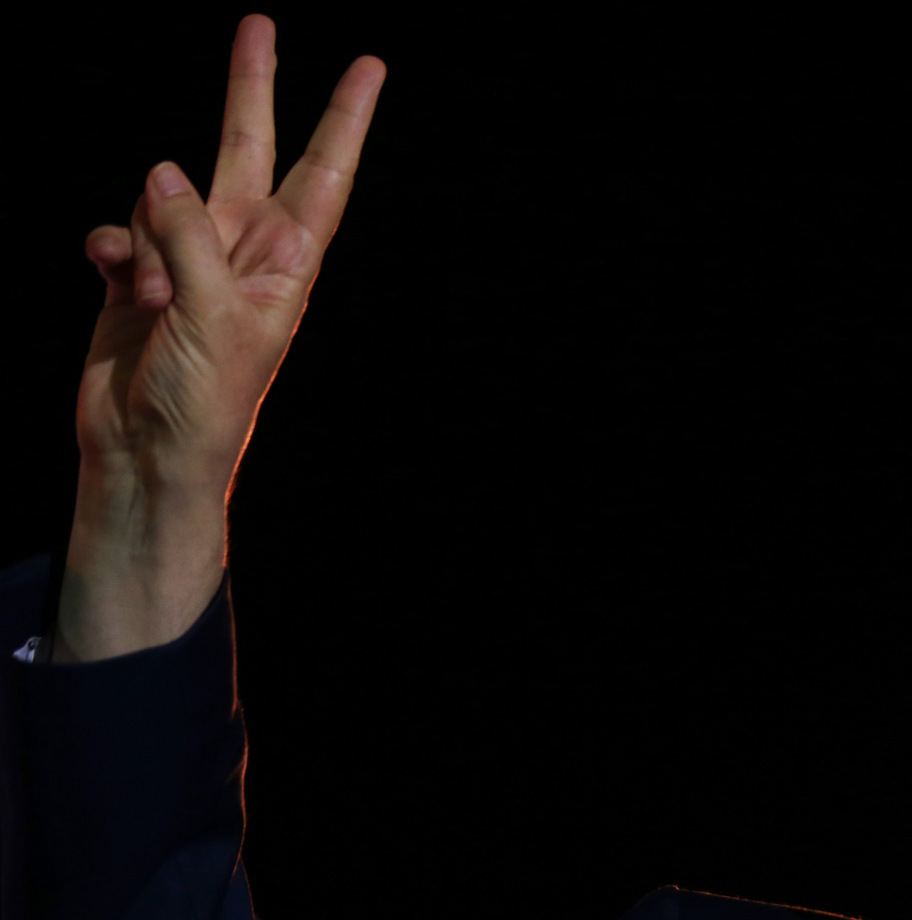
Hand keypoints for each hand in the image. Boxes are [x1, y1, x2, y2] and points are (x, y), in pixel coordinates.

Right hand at [80, 14, 384, 489]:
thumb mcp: (209, 313)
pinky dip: (110, 249)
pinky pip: (117, 229)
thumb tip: (162, 171)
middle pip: (247, 150)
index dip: (344, 119)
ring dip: (144, 240)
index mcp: (286, 260)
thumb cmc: (202, 398)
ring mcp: (188, 258)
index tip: (370, 67)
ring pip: (160, 196)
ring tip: (148, 301)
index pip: (324, 174)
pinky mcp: (135, 274)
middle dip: (250, 89)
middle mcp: (242, 249)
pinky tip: (111, 283)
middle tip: (258, 22)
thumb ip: (188, 235)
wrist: (146, 452)